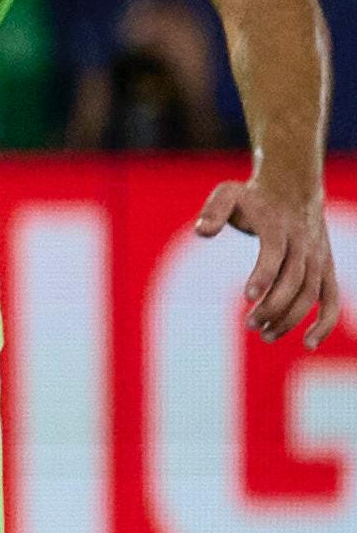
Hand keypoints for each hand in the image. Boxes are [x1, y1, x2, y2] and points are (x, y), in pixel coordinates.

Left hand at [194, 168, 343, 344]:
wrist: (292, 188)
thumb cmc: (253, 197)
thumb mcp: (228, 194)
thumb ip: (214, 211)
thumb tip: (200, 232)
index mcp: (279, 226)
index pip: (274, 252)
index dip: (264, 274)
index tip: (247, 296)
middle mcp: (304, 244)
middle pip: (295, 279)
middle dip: (274, 304)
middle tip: (249, 324)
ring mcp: (318, 258)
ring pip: (312, 293)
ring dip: (291, 317)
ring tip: (265, 334)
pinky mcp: (325, 269)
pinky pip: (331, 299)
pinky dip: (325, 322)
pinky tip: (307, 343)